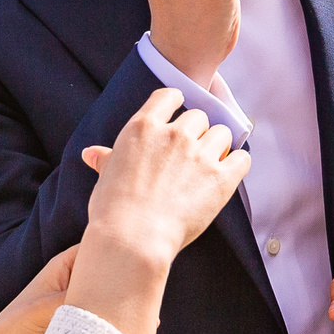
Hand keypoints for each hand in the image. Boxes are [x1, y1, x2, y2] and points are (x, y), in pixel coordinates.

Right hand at [78, 88, 251, 265]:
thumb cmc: (113, 210)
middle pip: (199, 116)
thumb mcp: (106, 177)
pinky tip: (227, 174)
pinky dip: (237, 164)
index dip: (176, 102)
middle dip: (197, 132)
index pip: (169, 95)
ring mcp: (199, 154)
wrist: (133, 238)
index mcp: (143, 127)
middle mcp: (174, 134)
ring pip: (222, 134)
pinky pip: (242, 158)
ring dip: (218, 146)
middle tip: (189, 155)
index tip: (178, 114)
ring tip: (208, 165)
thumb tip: (91, 153)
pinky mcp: (220, 178)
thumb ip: (107, 159)